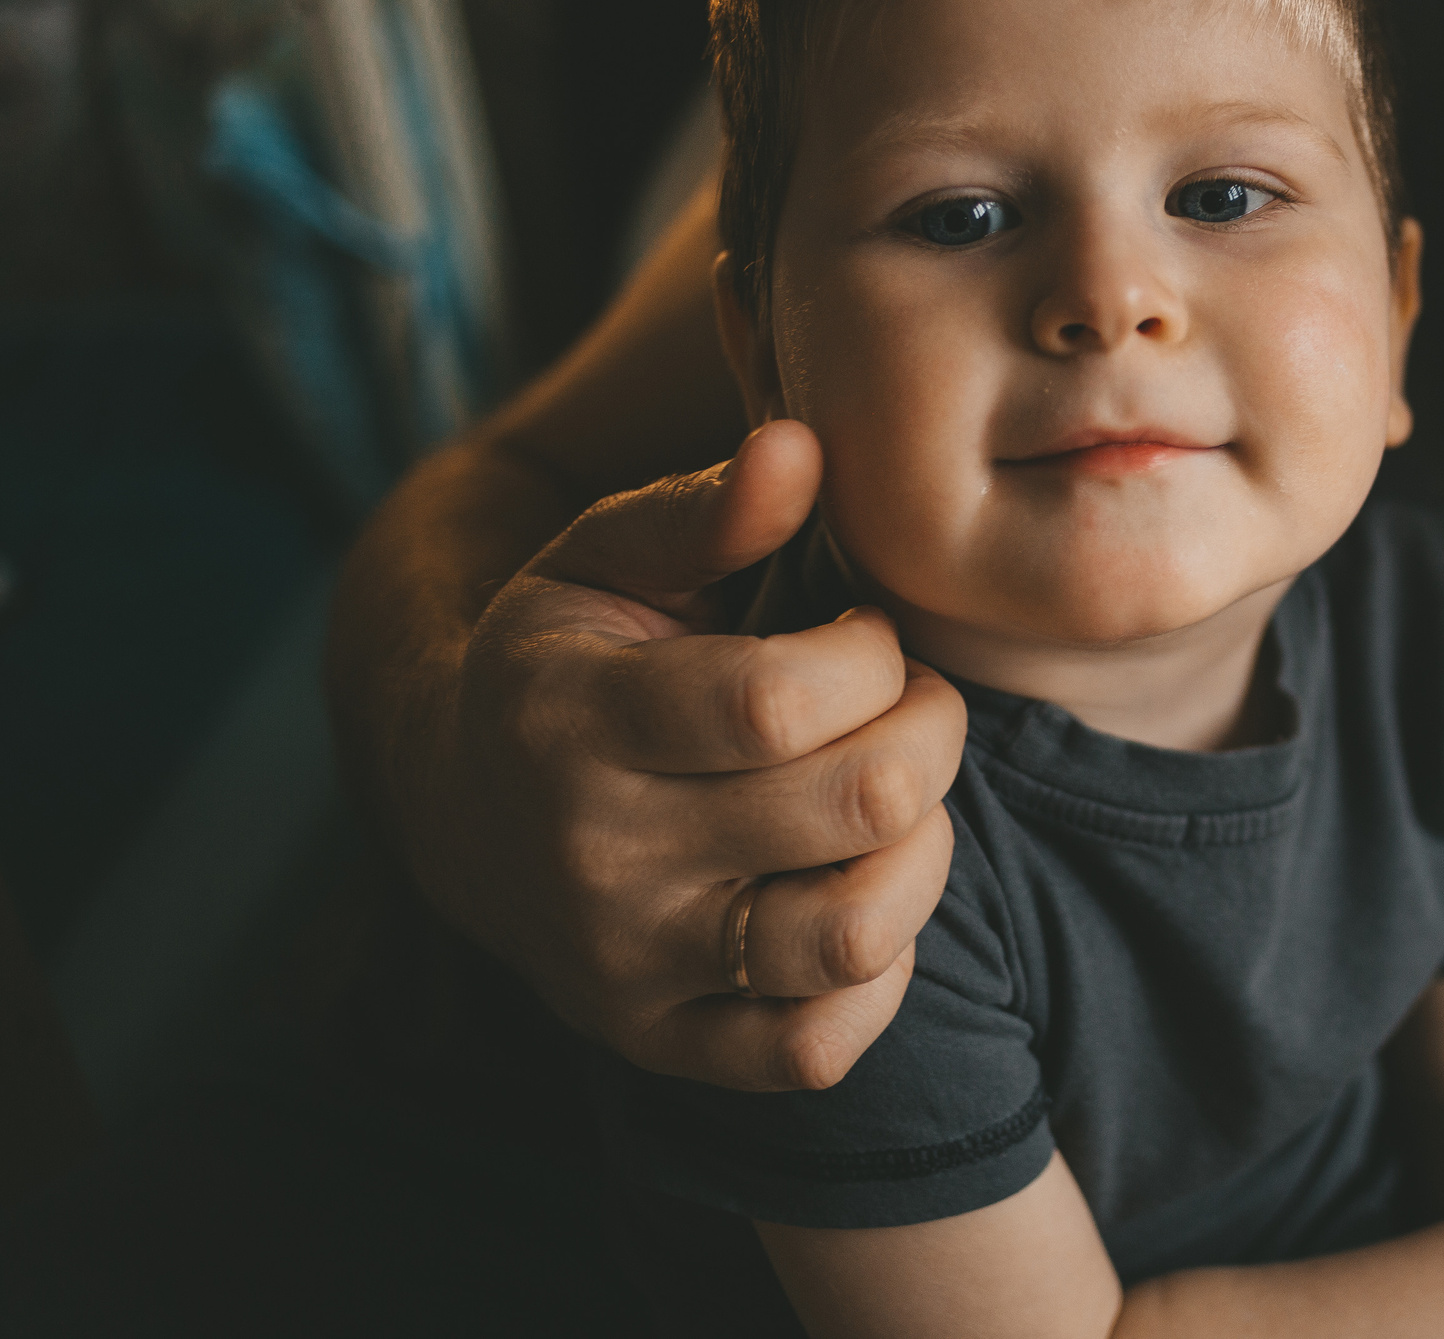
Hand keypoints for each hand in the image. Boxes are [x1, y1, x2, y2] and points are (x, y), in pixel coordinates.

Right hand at [415, 419, 965, 1089]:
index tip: (866, 636)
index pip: (780, 699)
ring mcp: (628, 966)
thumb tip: (801, 449)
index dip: (872, 655)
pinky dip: (881, 974)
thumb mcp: (608, 558)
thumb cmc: (573, 657)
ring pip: (854, 935)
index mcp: (573, 718)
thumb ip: (709, 511)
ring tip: (896, 797)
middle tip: (910, 704)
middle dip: (930, 730)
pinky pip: (816, 1048)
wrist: (461, 809)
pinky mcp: (662, 1045)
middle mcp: (594, 857)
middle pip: (852, 804)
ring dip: (924, 849)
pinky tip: (862, 887)